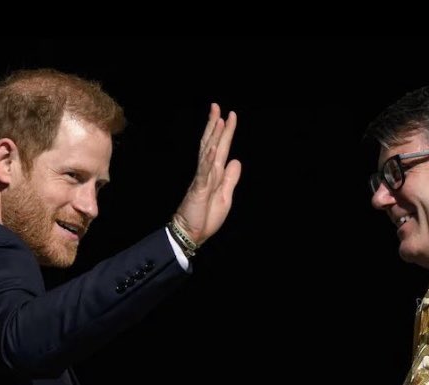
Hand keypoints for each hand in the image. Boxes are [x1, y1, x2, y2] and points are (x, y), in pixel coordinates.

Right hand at [173, 103, 241, 245]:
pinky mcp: (199, 189)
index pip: (221, 148)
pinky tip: (213, 147)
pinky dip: (208, 159)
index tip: (230, 115)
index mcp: (214, 174)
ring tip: (218, 120)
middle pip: (212, 144)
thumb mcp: (225, 197)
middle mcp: (207, 173)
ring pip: (208, 153)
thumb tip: (236, 160)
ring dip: (214, 136)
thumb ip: (230, 179)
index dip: (225, 132)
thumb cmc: (205, 217)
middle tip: (217, 106)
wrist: (192, 234)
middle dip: (215, 125)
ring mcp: (202, 180)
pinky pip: (204, 172)